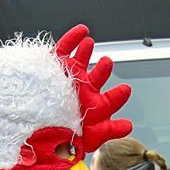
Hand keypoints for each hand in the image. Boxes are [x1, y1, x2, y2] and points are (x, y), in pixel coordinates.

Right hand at [55, 24, 132, 150]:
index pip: (111, 100)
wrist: (40, 136)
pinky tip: (82, 31)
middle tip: (106, 63)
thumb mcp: (92, 137)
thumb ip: (111, 130)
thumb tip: (129, 125)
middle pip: (97, 77)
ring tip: (90, 44)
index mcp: (95, 106)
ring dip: (86, 52)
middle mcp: (85, 91)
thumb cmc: (67, 138)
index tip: (125, 89)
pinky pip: (64, 51)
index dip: (118, 95)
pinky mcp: (56, 69)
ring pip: (81, 62)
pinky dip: (72, 39)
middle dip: (102, 70)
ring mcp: (71, 79)